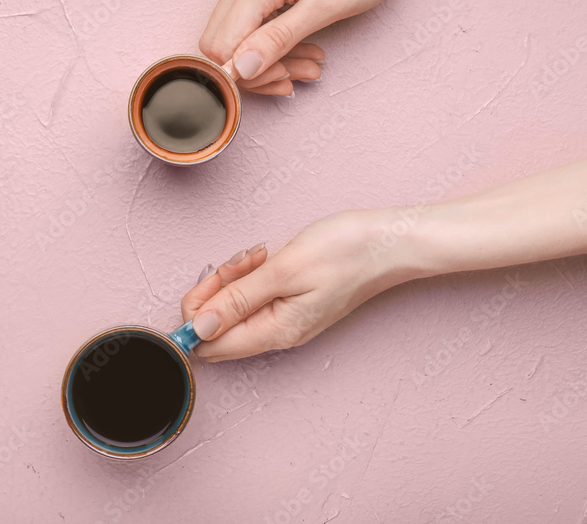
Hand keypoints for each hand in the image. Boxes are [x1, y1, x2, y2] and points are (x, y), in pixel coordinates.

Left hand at [181, 209, 413, 360]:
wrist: (391, 242)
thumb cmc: (346, 251)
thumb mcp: (284, 270)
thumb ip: (237, 300)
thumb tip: (198, 328)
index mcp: (275, 332)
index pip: (209, 345)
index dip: (196, 315)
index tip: (212, 280)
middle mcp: (277, 333)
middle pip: (217, 328)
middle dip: (214, 291)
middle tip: (240, 262)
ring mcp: (285, 319)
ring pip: (234, 307)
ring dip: (234, 277)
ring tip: (259, 254)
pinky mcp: (291, 302)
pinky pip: (253, 296)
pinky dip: (250, 274)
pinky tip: (267, 255)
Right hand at [199, 0, 413, 95]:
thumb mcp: (328, 6)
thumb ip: (279, 38)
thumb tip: (240, 69)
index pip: (221, 45)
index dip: (244, 73)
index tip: (282, 79)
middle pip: (222, 41)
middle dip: (257, 69)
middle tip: (296, 78)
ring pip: (238, 33)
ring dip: (270, 57)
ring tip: (311, 65)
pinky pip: (253, 18)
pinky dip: (274, 40)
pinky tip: (304, 47)